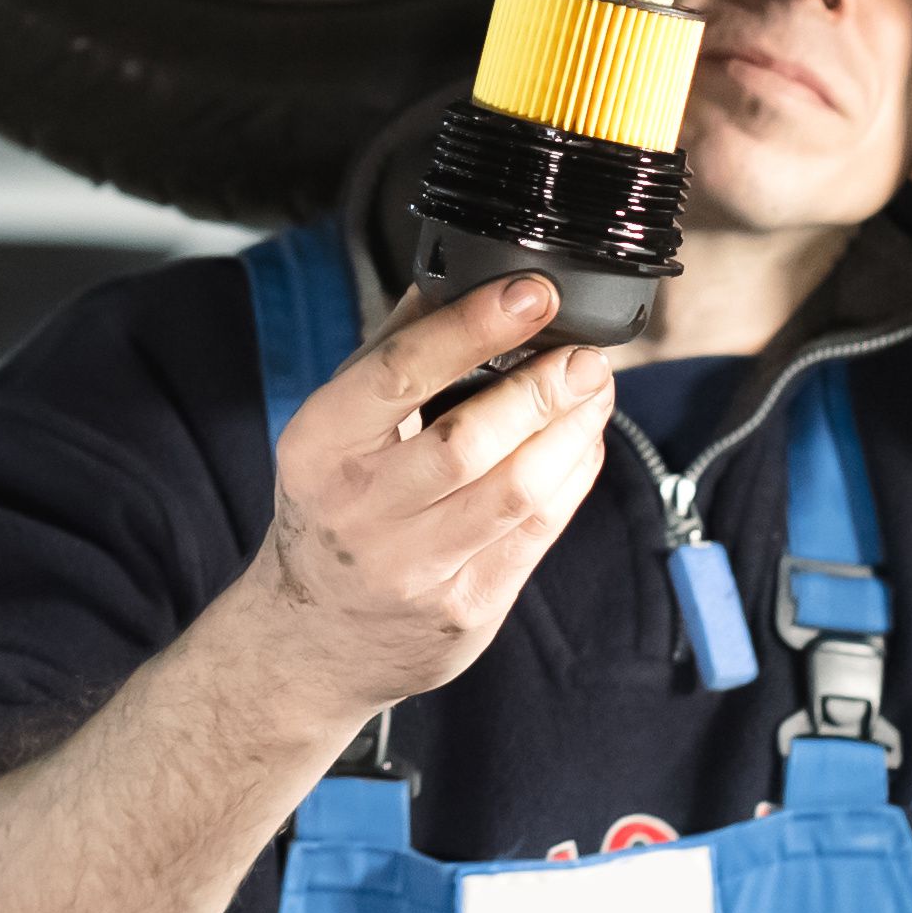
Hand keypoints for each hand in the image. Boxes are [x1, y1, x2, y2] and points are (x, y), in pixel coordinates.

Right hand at [207, 274, 621, 734]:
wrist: (317, 637)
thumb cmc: (335, 505)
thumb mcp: (334, 427)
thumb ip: (394, 353)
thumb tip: (461, 274)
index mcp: (318, 447)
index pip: (399, 374)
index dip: (473, 327)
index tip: (531, 292)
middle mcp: (360, 512)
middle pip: (470, 440)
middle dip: (543, 388)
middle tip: (584, 356)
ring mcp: (414, 570)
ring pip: (517, 490)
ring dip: (573, 431)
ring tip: (594, 391)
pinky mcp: (465, 609)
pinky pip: (537, 533)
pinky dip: (573, 478)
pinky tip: (583, 443)